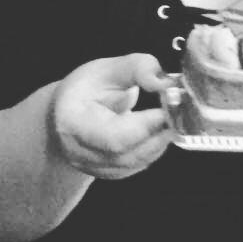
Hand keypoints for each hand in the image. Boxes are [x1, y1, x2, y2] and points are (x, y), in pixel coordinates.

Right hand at [49, 53, 173, 179]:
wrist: (66, 113)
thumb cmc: (86, 87)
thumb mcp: (108, 68)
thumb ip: (138, 68)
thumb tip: (165, 83)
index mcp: (72, 122)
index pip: (112, 136)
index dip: (143, 126)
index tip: (165, 109)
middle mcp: (78, 152)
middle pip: (124, 154)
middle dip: (156, 135)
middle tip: (176, 113)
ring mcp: (92, 168)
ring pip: (133, 164)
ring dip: (158, 143)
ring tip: (172, 119)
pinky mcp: (107, 174)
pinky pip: (135, 167)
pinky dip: (153, 150)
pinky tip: (160, 131)